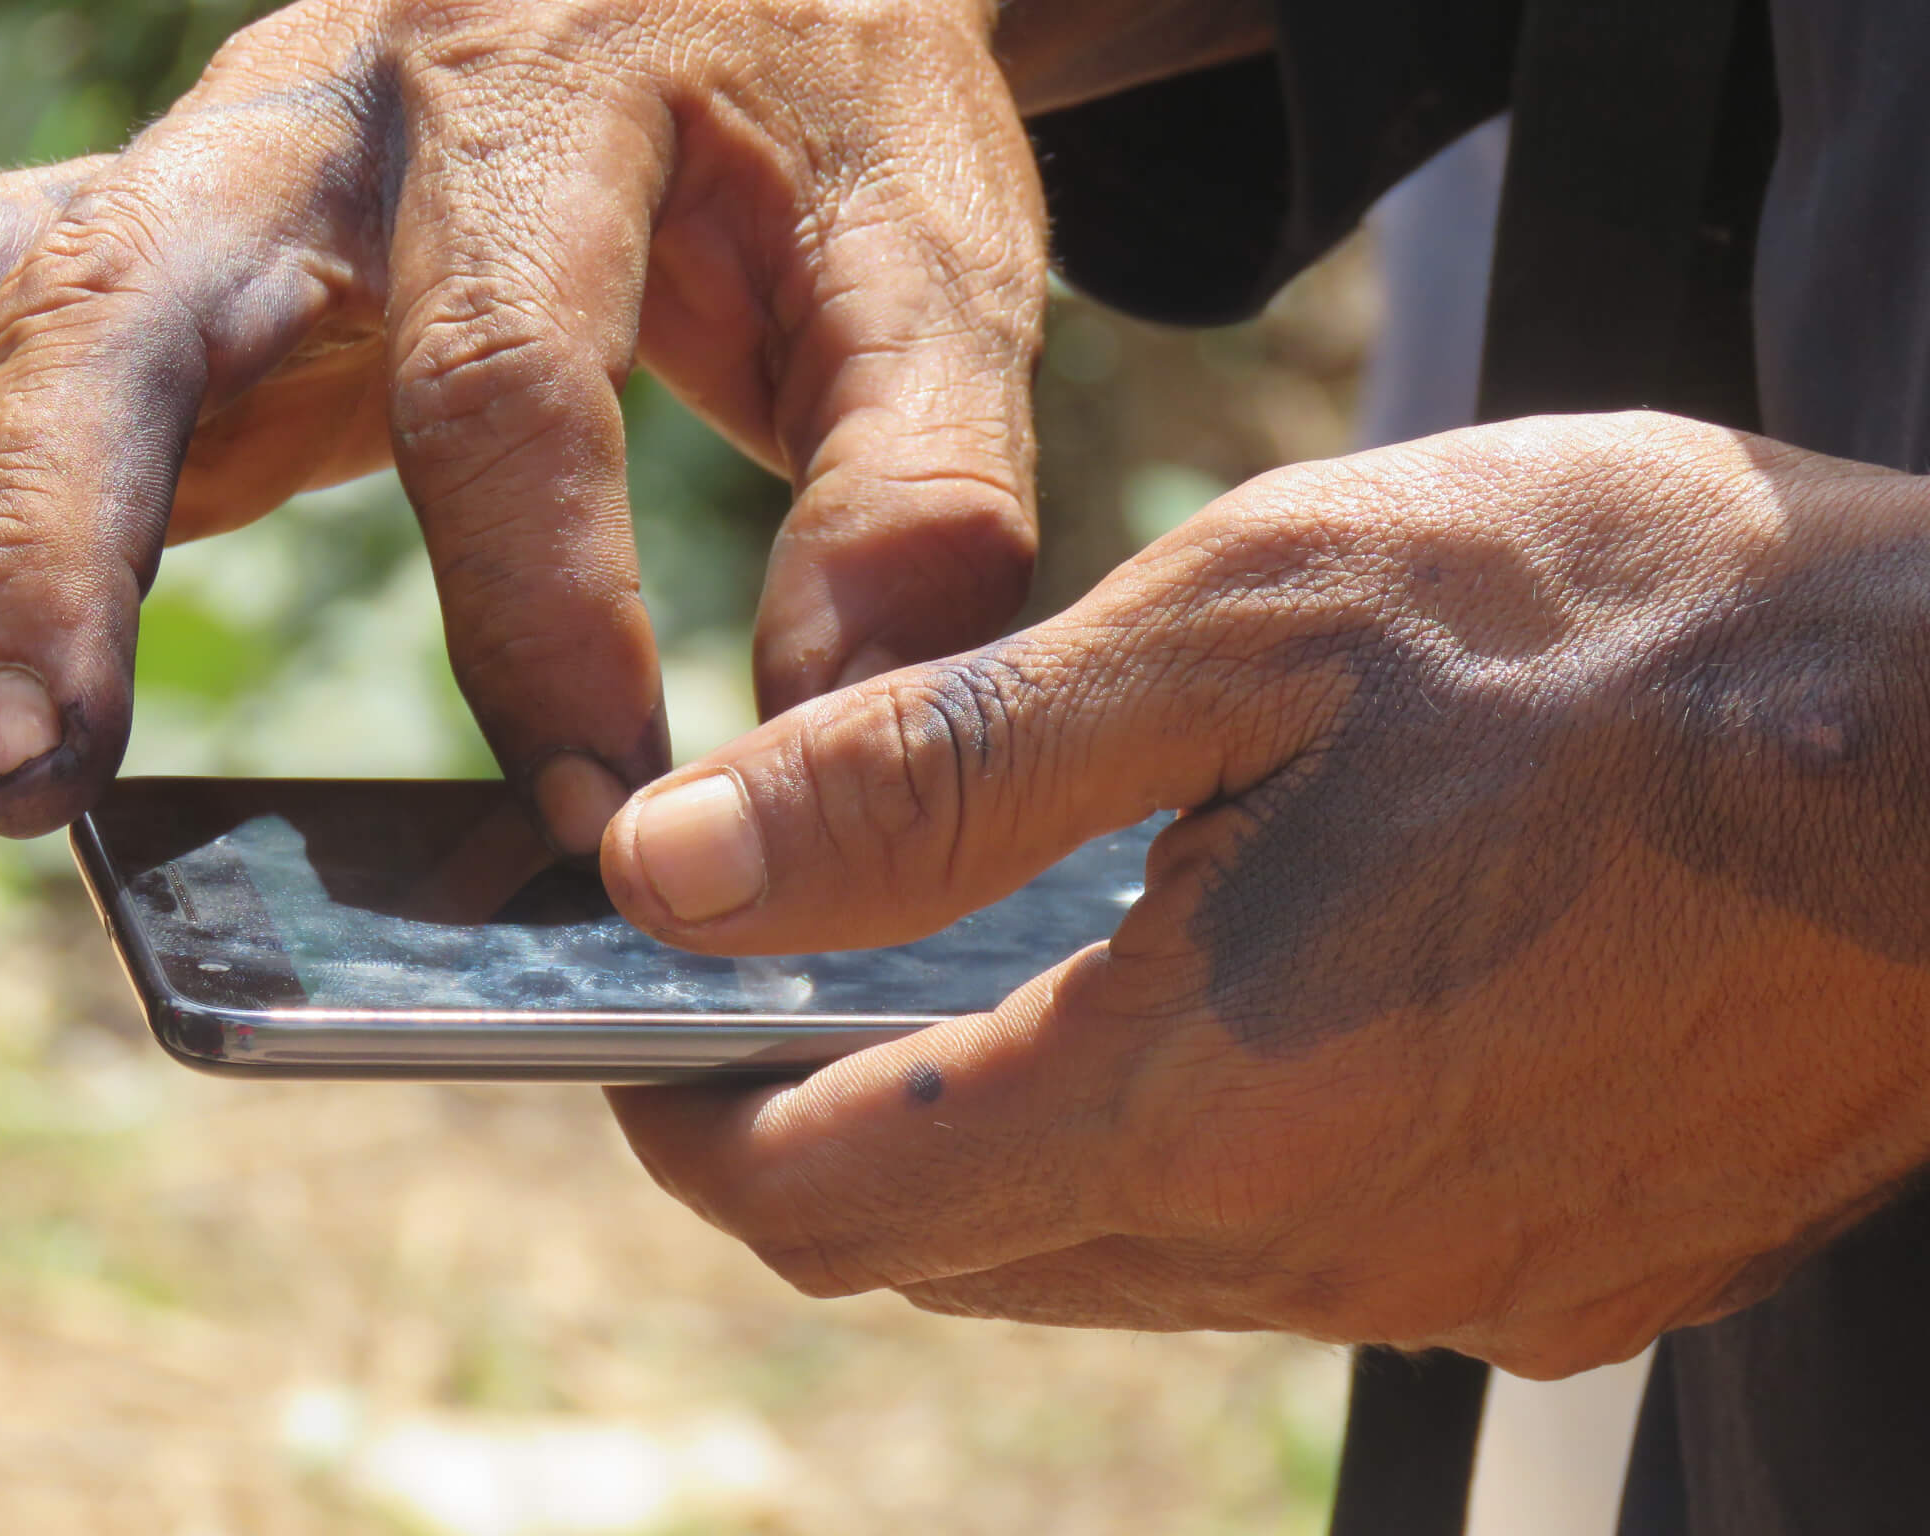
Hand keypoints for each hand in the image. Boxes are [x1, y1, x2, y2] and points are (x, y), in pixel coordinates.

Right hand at [0, 0, 1044, 842]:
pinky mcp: (204, 232)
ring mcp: (238, 162)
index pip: (507, 379)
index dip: (537, 610)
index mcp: (551, 94)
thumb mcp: (930, 271)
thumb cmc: (843, 132)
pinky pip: (7, 324)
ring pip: (13, 301)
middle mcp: (344, 110)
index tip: (591, 809)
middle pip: (140, 300)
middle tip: (35, 782)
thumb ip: (913, 496)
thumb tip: (827, 738)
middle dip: (64, 545)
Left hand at [599, 412, 1929, 1376]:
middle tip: (808, 990)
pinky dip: (1202, 1156)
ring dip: (1024, 1145)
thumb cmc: (1629, 640)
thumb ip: (937, 776)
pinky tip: (1254, 1009)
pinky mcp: (1571, 1274)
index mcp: (1201, 1094)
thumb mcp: (1242, 632)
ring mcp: (1458, 1287)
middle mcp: (1316, 1248)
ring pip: (1125, 1266)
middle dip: (842, 1135)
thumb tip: (680, 866)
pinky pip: (1301, 1258)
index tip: (636, 1045)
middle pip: (965, 1253)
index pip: (830, 1199)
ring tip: (1021, 974)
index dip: (690, 1130)